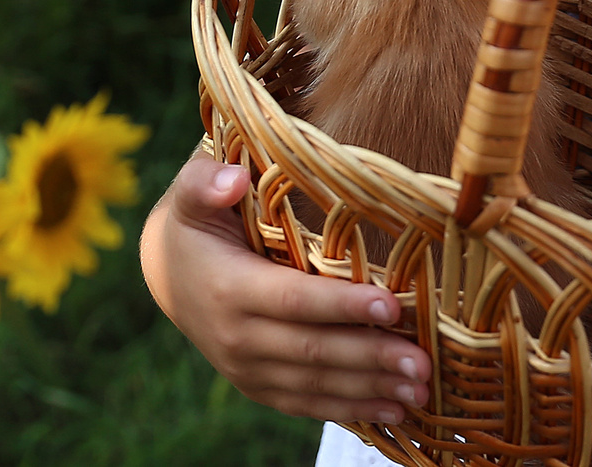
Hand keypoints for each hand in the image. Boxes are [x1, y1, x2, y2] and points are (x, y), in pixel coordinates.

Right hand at [139, 153, 429, 427]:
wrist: (168, 272)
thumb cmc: (197, 221)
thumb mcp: (191, 192)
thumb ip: (206, 182)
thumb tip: (233, 179)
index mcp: (229, 288)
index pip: (294, 300)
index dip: (342, 306)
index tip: (391, 306)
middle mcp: (236, 337)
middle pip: (313, 352)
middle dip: (371, 358)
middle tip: (423, 363)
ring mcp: (246, 368)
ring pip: (315, 385)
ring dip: (370, 390)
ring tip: (420, 391)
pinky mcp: (257, 386)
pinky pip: (306, 403)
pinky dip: (349, 409)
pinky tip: (391, 410)